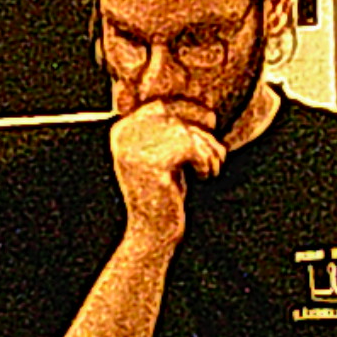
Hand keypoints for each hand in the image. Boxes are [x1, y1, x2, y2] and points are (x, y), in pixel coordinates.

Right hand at [109, 101, 225, 245]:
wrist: (154, 233)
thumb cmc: (166, 193)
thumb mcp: (165, 155)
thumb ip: (173, 130)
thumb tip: (209, 110)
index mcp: (121, 130)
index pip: (161, 104)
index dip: (190, 109)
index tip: (210, 122)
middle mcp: (123, 136)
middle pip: (177, 117)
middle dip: (203, 135)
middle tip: (214, 157)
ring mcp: (134, 150)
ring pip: (188, 133)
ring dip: (209, 151)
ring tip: (210, 169)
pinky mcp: (151, 164)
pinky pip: (192, 148)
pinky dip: (206, 162)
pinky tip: (204, 177)